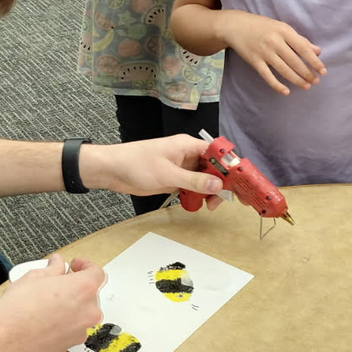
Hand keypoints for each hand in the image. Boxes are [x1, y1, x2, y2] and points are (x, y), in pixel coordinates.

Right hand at [0, 253, 104, 351]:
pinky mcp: (73, 343)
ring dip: (72, 304)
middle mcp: (88, 310)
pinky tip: (48, 318)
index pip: (96, 273)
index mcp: (83, 289)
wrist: (7, 341)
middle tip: (57, 283)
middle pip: (90, 293)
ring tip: (49, 302)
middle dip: (76, 286)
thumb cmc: (18, 310)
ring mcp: (82, 329)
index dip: (85, 266)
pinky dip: (67, 320)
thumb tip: (57, 264)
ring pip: (83, 311)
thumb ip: (53, 269)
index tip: (75, 266)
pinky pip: (75, 326)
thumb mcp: (34, 277)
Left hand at [82, 136, 224, 198]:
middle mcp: (187, 155)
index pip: (217, 152)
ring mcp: (180, 167)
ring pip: (204, 179)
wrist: (111, 170)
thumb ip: (194, 180)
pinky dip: (197, 195)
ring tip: (209, 206)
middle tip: (224, 201)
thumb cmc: (135, 163)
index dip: (230, 166)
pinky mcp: (173, 179)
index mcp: (187, 145)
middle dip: (221, 183)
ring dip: (209, 192)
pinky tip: (197, 204)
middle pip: (214, 168)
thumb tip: (218, 184)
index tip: (240, 182)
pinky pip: (192, 186)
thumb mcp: (167, 174)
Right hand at [220, 11, 323, 95]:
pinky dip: (277, 85)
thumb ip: (299, 39)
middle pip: (294, 61)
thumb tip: (317, 51)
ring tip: (306, 86)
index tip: (323, 71)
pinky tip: (286, 91)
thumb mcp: (282, 28)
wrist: (236, 26)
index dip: (314, 61)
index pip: (303, 48)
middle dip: (307, 73)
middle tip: (316, 81)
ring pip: (283, 70)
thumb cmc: (262, 26)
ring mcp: (264, 52)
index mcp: (283, 31)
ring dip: (296, 80)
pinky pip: (267, 76)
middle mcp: (274, 42)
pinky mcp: (254, 61)